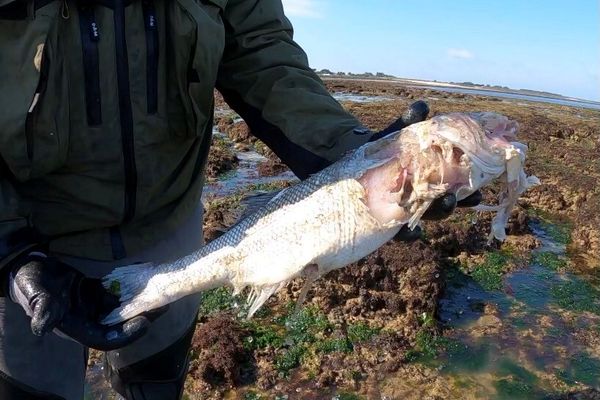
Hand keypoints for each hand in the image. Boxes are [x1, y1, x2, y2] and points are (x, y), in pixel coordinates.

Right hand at [7, 253, 164, 349]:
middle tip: (163, 305)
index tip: (145, 323)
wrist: (28, 267)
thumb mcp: (36, 295)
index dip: (126, 335)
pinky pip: (119, 292)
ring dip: (142, 302)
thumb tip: (41, 329)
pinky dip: (132, 286)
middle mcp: (89, 318)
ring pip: (123, 309)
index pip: (106, 339)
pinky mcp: (97, 292)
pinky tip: (145, 273)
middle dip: (142, 317)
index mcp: (76, 326)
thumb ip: (42, 310)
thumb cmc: (30, 283)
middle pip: (121, 325)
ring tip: (161, 290)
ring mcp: (94, 305)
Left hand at [371, 101, 481, 241]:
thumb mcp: (394, 138)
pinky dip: (410, 233)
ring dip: (438, 212)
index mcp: (428, 181)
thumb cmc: (379, 153)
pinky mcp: (385, 221)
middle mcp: (418, 199)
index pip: (453, 189)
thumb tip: (421, 106)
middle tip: (458, 198)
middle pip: (442, 207)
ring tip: (446, 203)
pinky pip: (401, 232)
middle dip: (453, 204)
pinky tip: (416, 231)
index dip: (468, 193)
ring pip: (425, 217)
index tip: (478, 192)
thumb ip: (408, 124)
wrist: (352, 166)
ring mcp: (403, 211)